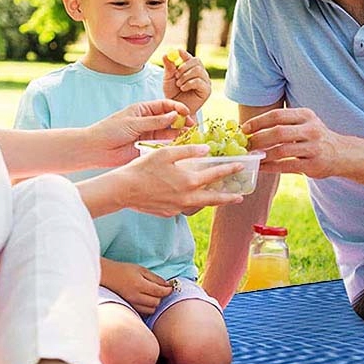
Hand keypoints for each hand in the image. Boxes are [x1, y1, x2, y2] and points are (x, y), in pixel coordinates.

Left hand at [87, 98, 192, 167]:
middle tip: (193, 125)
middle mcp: (148, 121)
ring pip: (168, 132)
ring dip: (180, 132)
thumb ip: (155, 121)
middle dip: (182, 121)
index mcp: (143, 109)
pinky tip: (181, 144)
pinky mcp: (147, 147)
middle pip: (170, 118)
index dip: (177, 107)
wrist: (96, 149)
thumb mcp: (133, 123)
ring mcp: (148, 134)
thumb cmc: (110, 130)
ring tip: (191, 135)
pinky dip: (172, 144)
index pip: (165, 105)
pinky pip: (163, 144)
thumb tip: (175, 115)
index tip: (186, 112)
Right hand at [102, 259, 172, 315]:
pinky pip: (144, 311)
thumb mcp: (141, 270)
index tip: (171, 287)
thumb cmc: (125, 270)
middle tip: (161, 290)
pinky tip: (147, 299)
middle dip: (161, 296)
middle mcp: (136, 296)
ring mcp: (132, 303)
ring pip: (151, 309)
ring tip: (153, 294)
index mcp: (139, 284)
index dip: (168, 290)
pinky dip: (149, 307)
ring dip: (155, 303)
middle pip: (156, 302)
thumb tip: (167, 285)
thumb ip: (155, 278)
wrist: (108, 276)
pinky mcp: (130, 306)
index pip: (159, 291)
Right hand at [120, 144, 245, 215]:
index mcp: (189, 180)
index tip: (240, 166)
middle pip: (214, 198)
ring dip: (211, 201)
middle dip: (228, 197)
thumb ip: (188, 151)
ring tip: (218, 198)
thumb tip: (206, 149)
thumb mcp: (166, 153)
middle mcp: (187, 197)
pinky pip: (184, 207)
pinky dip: (191, 202)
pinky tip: (189, 197)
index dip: (230, 169)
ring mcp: (178, 207)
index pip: (215, 174)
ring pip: (200, 205)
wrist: (123, 190)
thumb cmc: (143, 168)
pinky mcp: (168, 213)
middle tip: (239, 196)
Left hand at [163, 49, 210, 114]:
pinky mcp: (207, 90)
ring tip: (179, 85)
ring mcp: (205, 81)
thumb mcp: (168, 79)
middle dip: (184, 67)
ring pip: (198, 70)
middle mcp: (200, 73)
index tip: (178, 52)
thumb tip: (166, 54)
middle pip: (196, 61)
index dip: (184, 53)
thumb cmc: (173, 94)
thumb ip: (169, 67)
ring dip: (185, 77)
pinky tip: (183, 88)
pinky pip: (199, 81)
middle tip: (176, 74)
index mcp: (190, 68)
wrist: (176, 109)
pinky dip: (189, 84)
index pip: (189, 57)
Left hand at [242, 107, 341, 176]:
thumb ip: (283, 123)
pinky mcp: (313, 165)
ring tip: (251, 157)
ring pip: (281, 150)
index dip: (258, 122)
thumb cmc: (315, 137)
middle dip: (258, 139)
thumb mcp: (305, 123)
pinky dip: (271, 167)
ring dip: (263, 154)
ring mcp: (313, 148)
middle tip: (246, 145)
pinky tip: (262, 167)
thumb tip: (251, 128)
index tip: (244, 129)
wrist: (342, 154)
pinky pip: (287, 166)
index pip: (277, 115)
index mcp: (306, 115)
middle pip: (278, 132)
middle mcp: (311, 129)